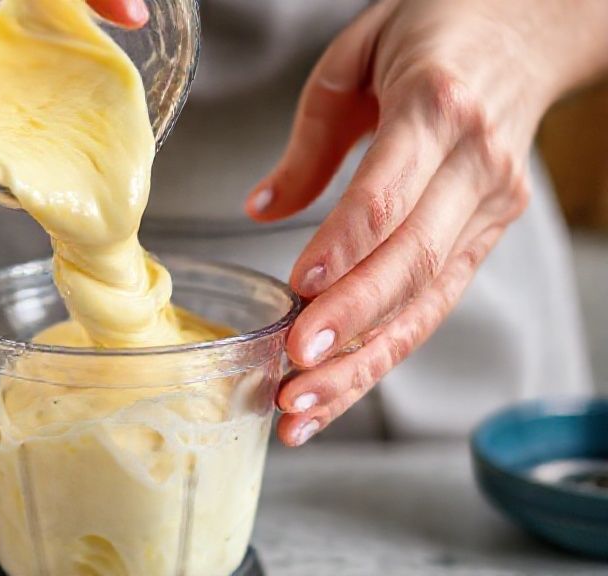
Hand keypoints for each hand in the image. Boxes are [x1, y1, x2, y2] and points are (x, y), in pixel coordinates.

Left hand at [244, 0, 607, 445]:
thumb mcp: (354, 59)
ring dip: (365, 362)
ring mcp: (490, 206)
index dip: (346, 245)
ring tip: (302, 407)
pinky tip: (338, 387)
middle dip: (351, 323)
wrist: (528, 25)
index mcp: (436, 105)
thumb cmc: (432, 33)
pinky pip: (436, 302)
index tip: (300, 289)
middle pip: (412, 259)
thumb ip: (311, 142)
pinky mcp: (489, 233)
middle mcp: (474, 164)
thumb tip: (261, 210)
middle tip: (292, 371)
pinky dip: (386, 350)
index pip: (389, 191)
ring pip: (428, 299)